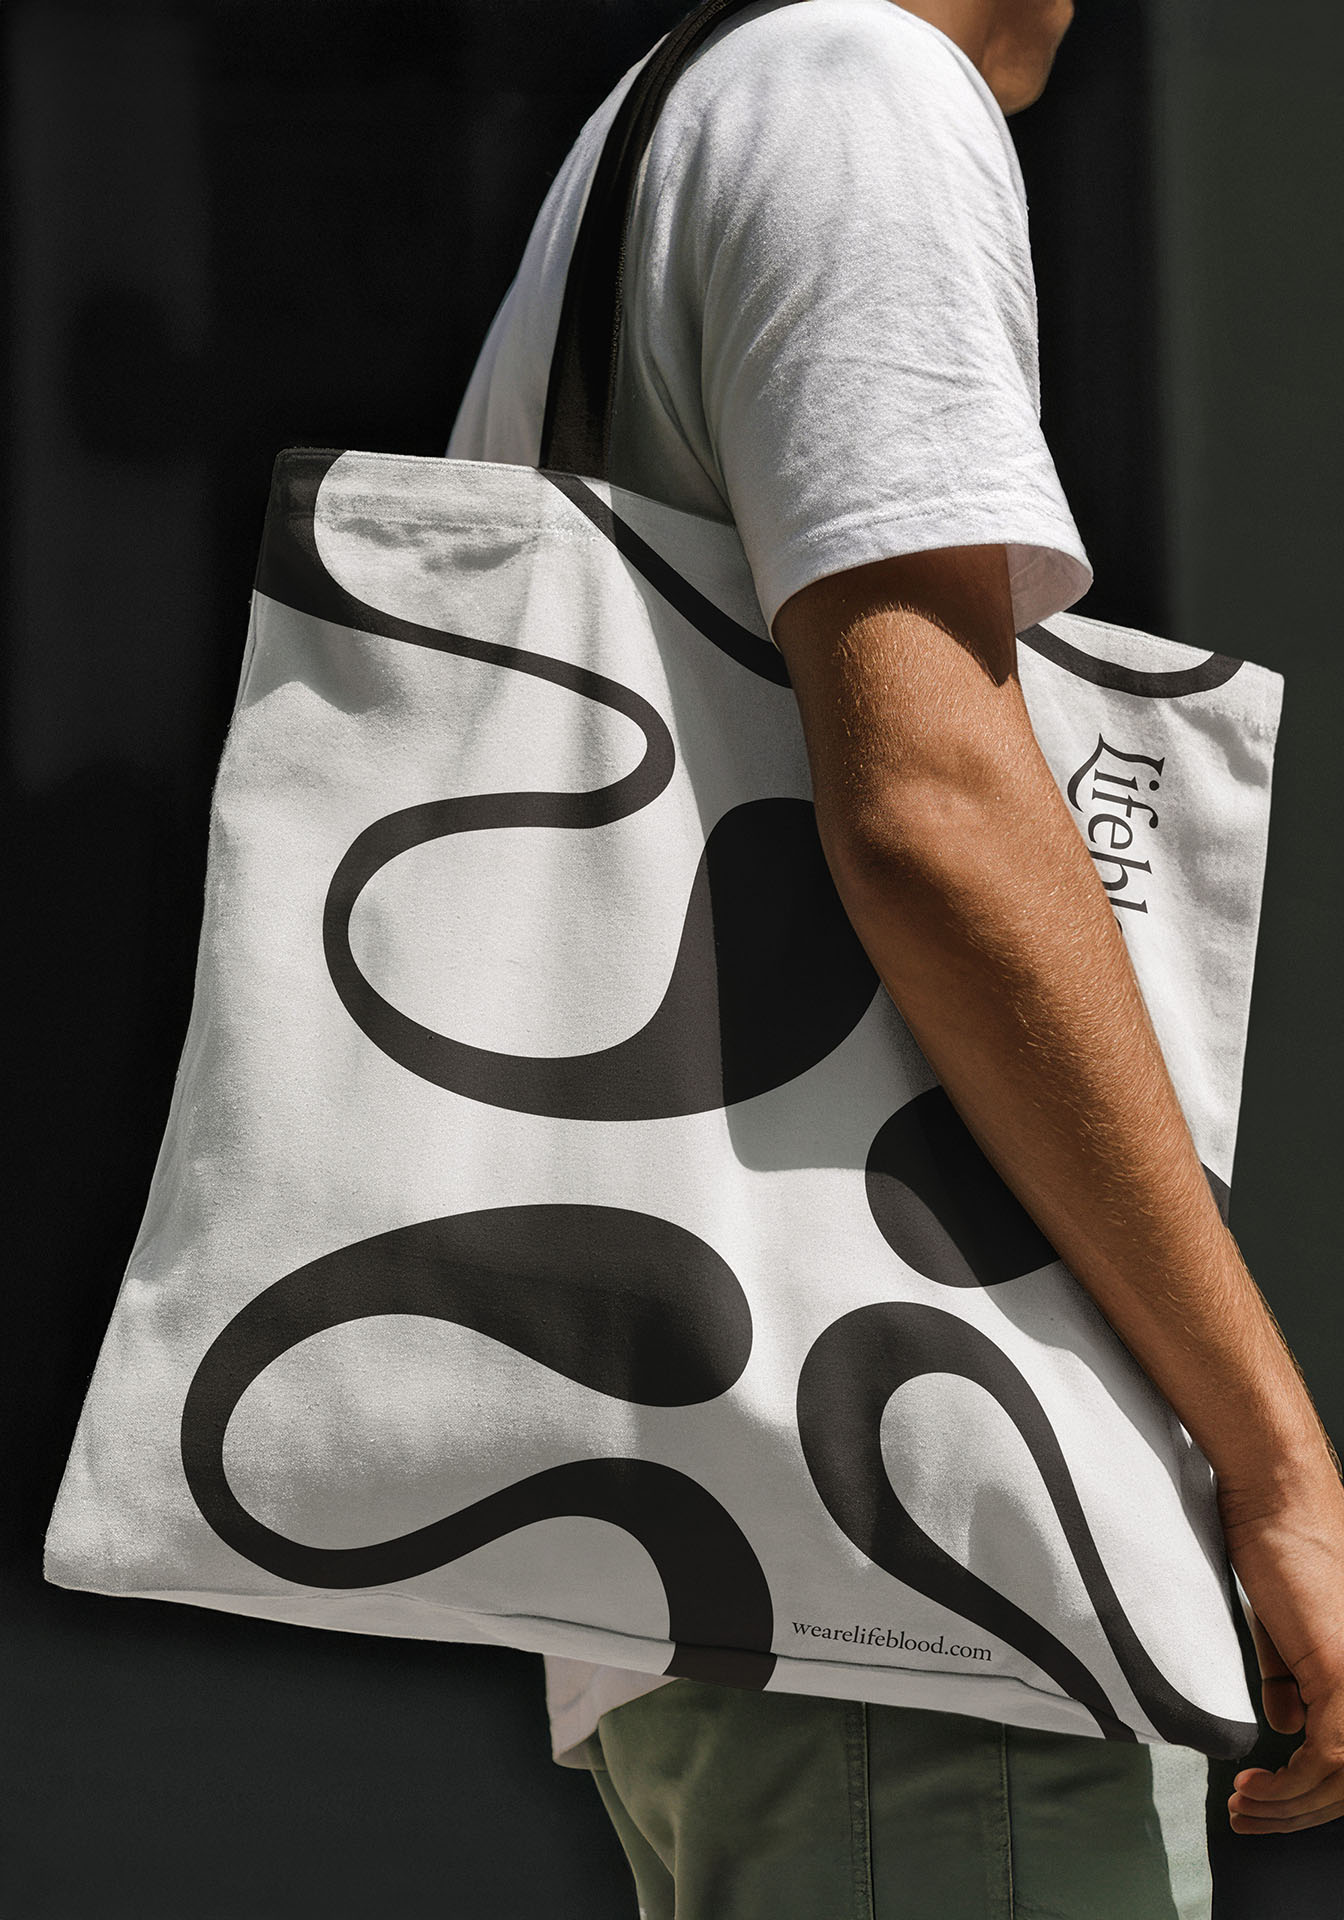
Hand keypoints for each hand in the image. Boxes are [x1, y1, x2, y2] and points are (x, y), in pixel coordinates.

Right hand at [1217, 1477, 1343, 1833]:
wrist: (1271, 1495)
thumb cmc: (1273, 1540)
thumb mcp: (1283, 1627)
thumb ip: (1290, 1681)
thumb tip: (1289, 1730)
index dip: (1316, 1793)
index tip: (1269, 1802)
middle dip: (1300, 1811)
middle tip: (1249, 1817)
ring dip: (1290, 1807)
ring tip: (1244, 1807)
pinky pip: (1328, 1757)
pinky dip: (1290, 1785)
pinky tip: (1255, 1786)